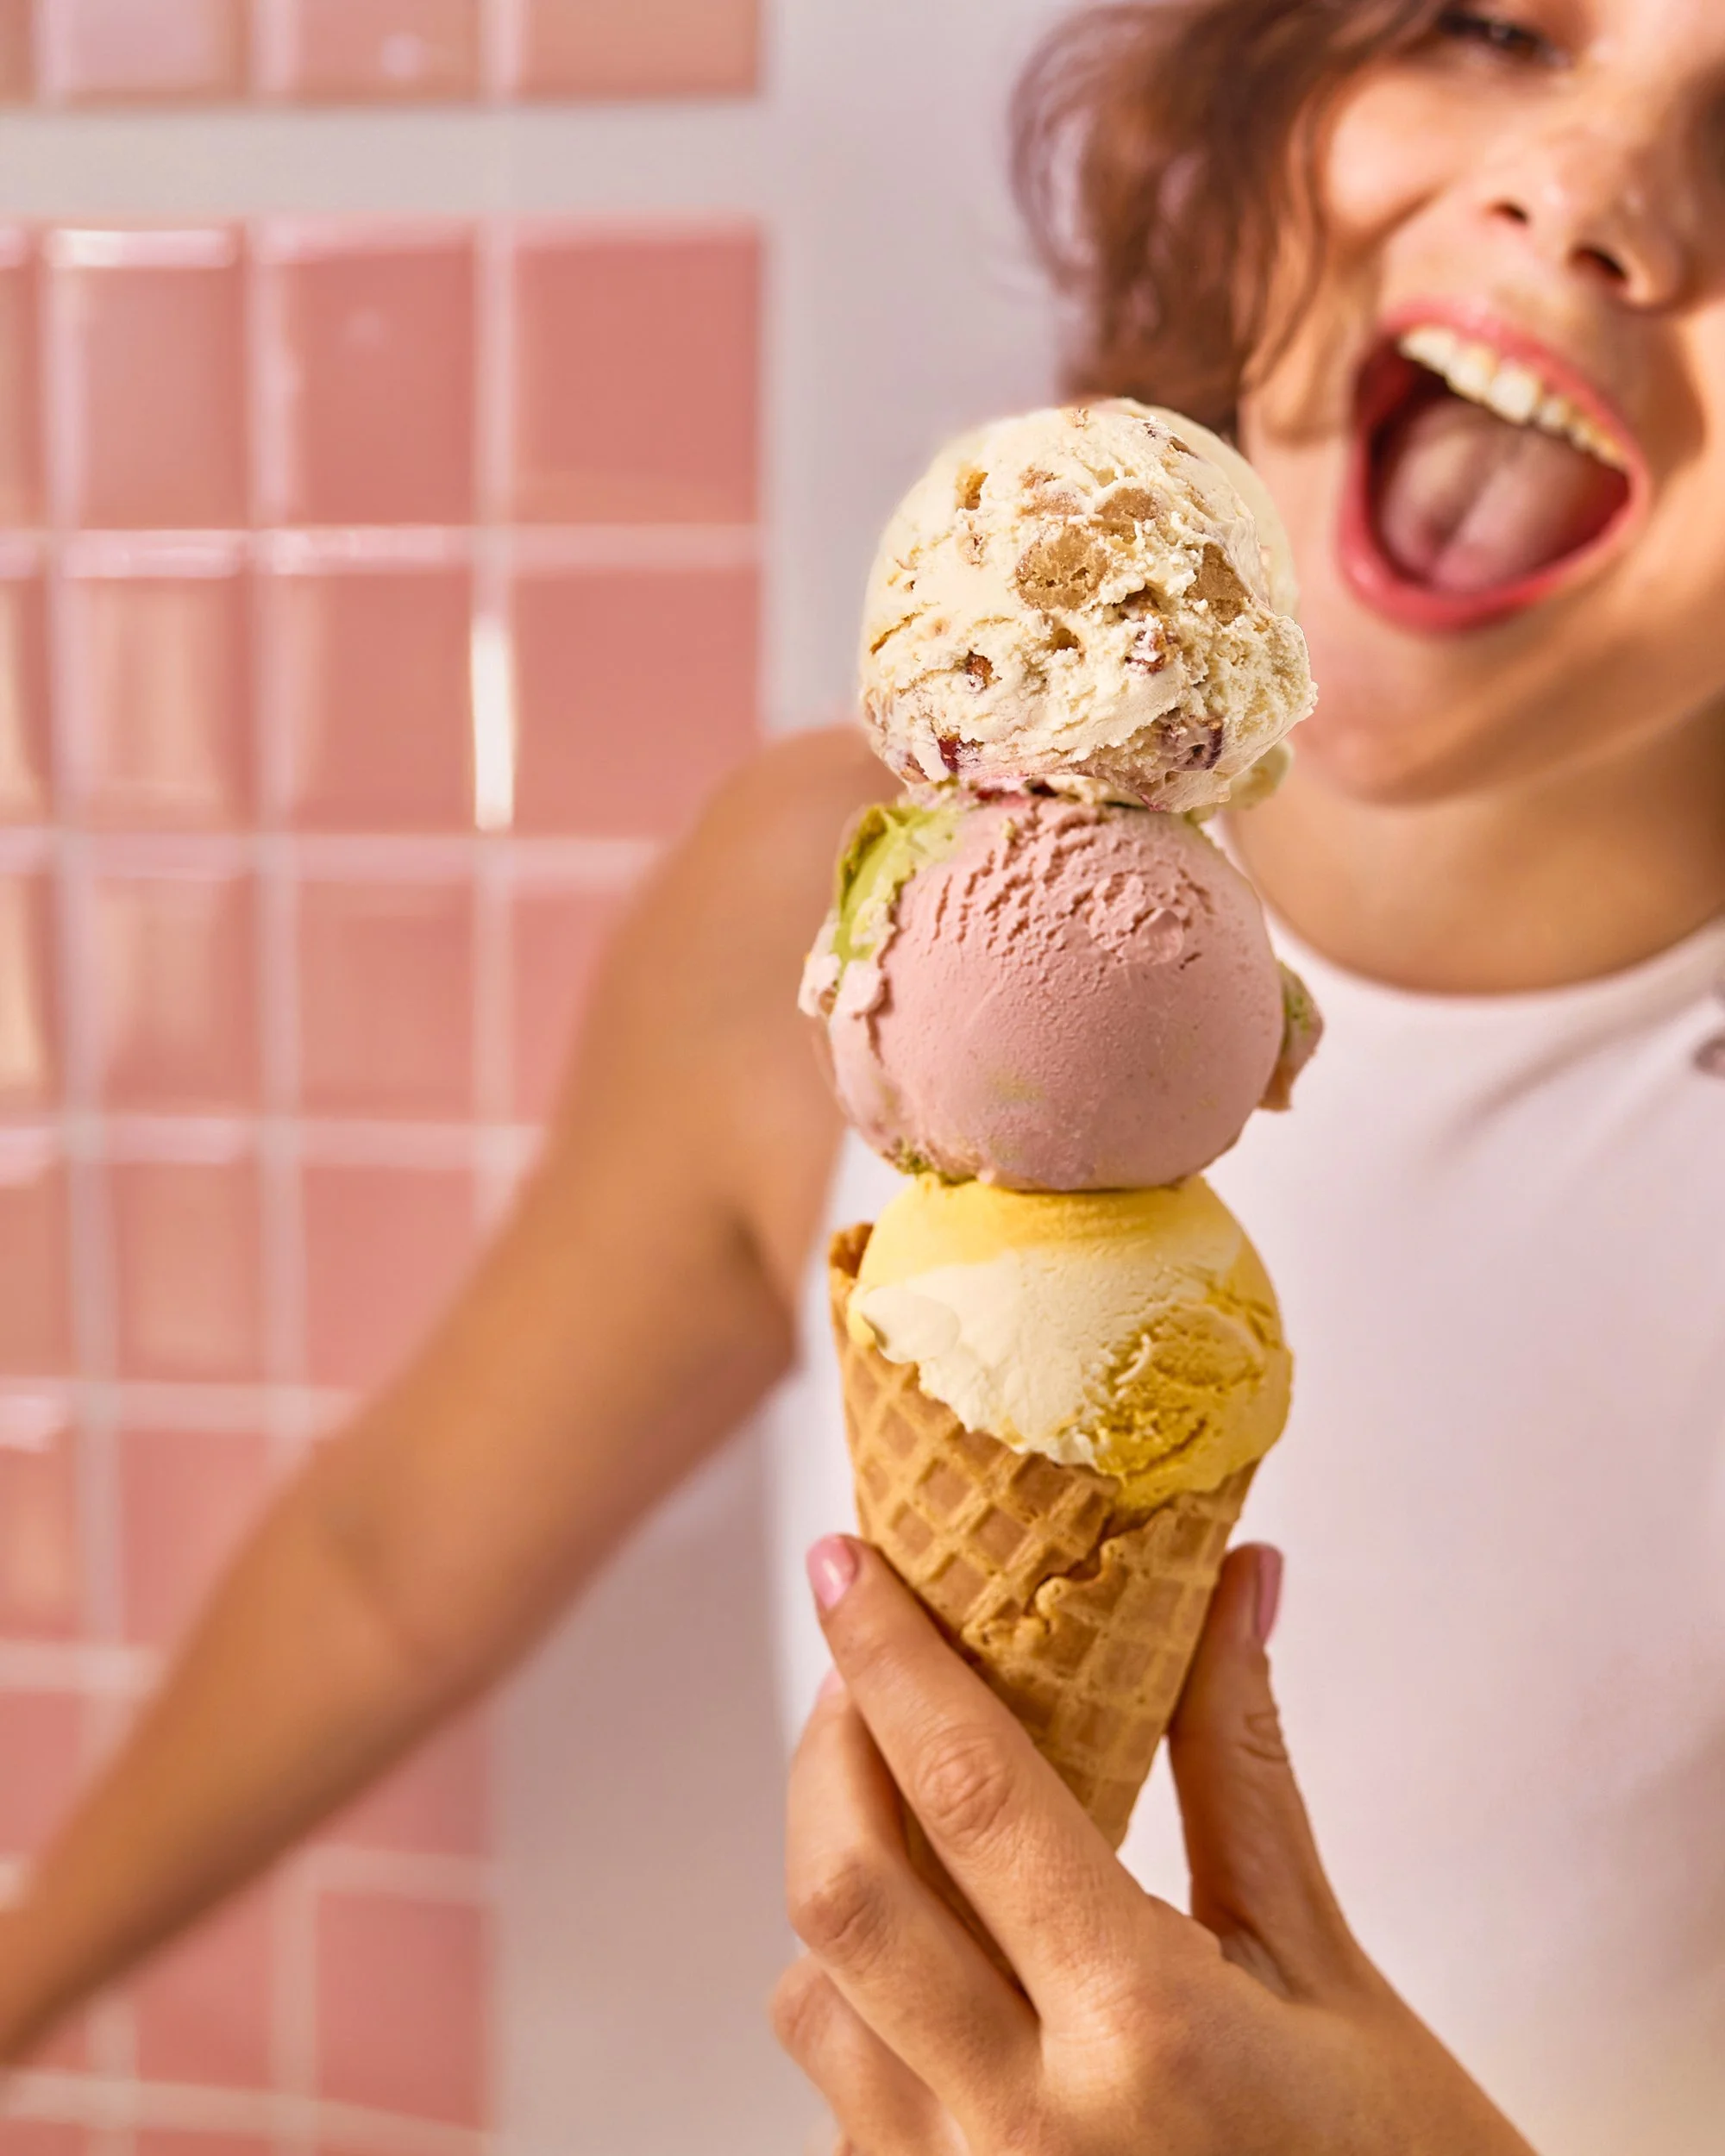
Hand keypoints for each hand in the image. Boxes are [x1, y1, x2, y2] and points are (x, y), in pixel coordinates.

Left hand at [772, 1534, 1536, 2155]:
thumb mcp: (1329, 1974)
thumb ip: (1241, 1764)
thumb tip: (1232, 1577)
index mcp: (1144, 2032)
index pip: (970, 1795)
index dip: (891, 1656)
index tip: (847, 1561)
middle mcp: (1021, 2133)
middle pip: (843, 1890)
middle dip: (830, 1746)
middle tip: (864, 1668)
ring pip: (815, 1999)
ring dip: (844, 1883)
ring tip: (908, 1819)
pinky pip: (841, 2100)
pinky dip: (865, 2006)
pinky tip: (944, 1969)